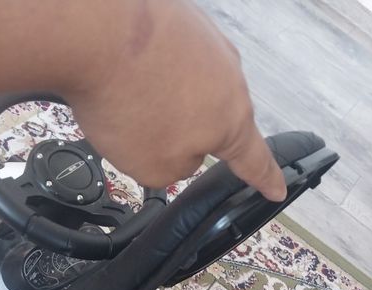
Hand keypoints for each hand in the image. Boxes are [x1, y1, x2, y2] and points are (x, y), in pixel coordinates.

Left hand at [68, 0, 286, 199]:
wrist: (95, 29)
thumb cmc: (128, 100)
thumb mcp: (155, 169)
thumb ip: (178, 168)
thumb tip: (180, 147)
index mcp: (231, 119)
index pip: (254, 160)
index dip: (265, 180)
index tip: (276, 190)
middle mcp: (227, 73)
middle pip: (210, 117)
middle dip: (180, 130)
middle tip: (145, 135)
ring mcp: (203, 39)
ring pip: (183, 85)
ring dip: (157, 98)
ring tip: (125, 100)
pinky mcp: (176, 16)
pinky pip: (161, 57)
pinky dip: (143, 71)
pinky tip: (120, 74)